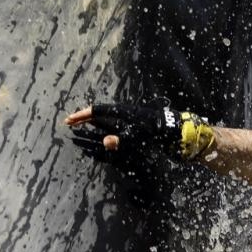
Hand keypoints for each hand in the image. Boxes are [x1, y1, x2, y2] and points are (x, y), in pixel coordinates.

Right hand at [62, 100, 215, 172]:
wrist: (181, 134)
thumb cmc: (161, 133)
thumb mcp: (141, 137)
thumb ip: (123, 139)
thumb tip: (105, 141)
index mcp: (124, 112)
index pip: (98, 110)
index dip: (83, 115)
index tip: (69, 120)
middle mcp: (126, 113)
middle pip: (101, 113)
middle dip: (85, 118)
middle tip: (71, 123)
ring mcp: (132, 119)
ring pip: (108, 119)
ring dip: (94, 123)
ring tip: (82, 128)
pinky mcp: (138, 127)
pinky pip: (116, 125)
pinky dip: (106, 129)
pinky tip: (103, 134)